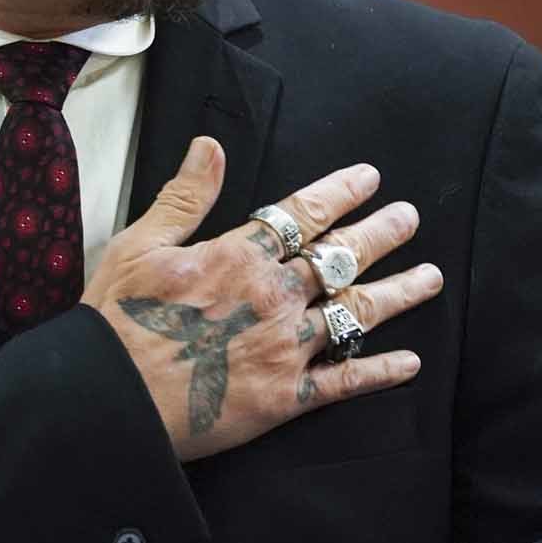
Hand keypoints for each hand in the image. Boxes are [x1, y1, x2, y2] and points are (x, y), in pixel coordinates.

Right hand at [82, 136, 442, 460]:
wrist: (111, 397)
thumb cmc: (116, 320)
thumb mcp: (139, 243)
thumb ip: (185, 196)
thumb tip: (212, 145)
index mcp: (238, 256)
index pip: (301, 215)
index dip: (338, 193)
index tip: (369, 179)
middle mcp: (273, 296)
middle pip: (340, 257)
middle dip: (380, 234)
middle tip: (409, 217)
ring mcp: (285, 347)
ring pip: (355, 314)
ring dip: (397, 293)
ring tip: (430, 277)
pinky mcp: (286, 396)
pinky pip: (345, 381)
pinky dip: (381, 370)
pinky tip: (411, 362)